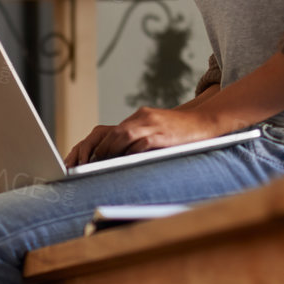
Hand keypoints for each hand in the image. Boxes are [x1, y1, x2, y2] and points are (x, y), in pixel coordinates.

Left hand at [62, 102, 215, 166]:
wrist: (205, 122)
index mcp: (138, 117)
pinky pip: (140, 144)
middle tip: (83, 166)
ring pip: (121, 137)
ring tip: (98, 166)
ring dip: (108, 153)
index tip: (79, 161)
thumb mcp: (155, 131)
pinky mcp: (161, 135)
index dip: (90, 145)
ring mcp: (151, 125)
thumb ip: (136, 140)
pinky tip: (122, 164)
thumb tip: (114, 158)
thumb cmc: (179, 132)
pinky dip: (129, 154)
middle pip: (111, 134)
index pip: (107, 130)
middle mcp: (141, 118)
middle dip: (95, 151)